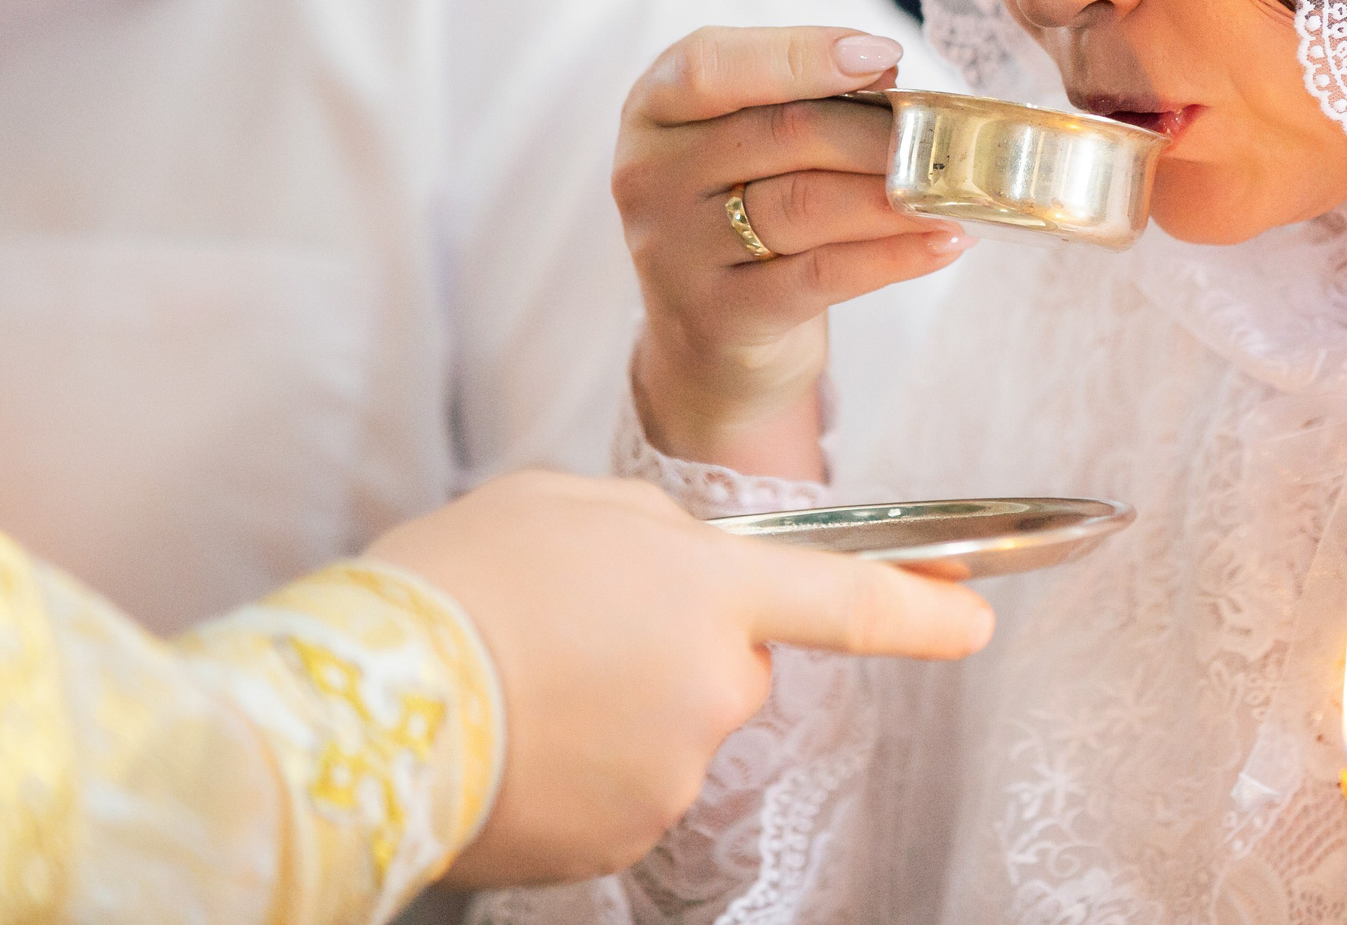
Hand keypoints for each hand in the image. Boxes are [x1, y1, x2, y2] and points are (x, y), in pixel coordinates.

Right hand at [370, 470, 993, 888]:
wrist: (369, 703)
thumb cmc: (463, 581)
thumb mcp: (573, 508)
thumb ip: (658, 536)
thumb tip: (683, 570)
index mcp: (715, 588)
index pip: (851, 600)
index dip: (923, 613)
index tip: (977, 623)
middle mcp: (716, 684)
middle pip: (735, 665)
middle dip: (679, 647)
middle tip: (574, 630)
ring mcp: (676, 770)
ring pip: (677, 730)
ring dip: (624, 710)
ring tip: (528, 683)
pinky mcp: (624, 839)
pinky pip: (627, 792)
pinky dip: (587, 771)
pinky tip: (521, 742)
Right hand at [615, 26, 972, 473]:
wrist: (711, 337)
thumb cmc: (745, 209)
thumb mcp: (747, 141)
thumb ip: (799, 99)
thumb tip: (885, 69)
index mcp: (655, 108)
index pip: (713, 65)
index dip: (802, 55)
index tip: (886, 55)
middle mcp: (650, 175)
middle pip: (782, 134)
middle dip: (878, 132)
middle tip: (945, 137)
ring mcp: (676, 252)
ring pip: (807, 204)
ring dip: (896, 194)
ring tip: (956, 190)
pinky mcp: (721, 317)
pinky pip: (823, 276)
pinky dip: (895, 255)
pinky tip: (946, 240)